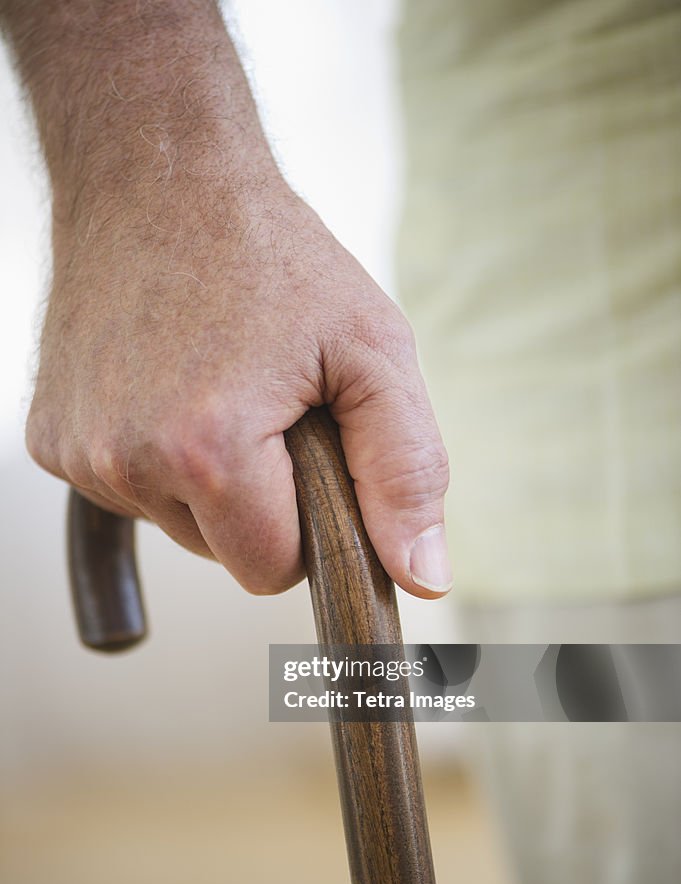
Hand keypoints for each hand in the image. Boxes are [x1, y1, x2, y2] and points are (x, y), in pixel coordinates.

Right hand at [27, 177, 450, 596]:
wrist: (156, 174)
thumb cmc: (273, 255)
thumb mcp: (372, 351)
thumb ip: (405, 472)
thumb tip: (425, 577)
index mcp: (209, 452)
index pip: (272, 570)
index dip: (307, 525)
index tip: (310, 455)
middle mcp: (127, 463)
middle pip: (222, 554)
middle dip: (259, 502)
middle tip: (266, 407)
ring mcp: (78, 453)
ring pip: (175, 524)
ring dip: (207, 478)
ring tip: (217, 385)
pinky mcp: (49, 440)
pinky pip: (128, 490)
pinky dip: (156, 457)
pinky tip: (166, 386)